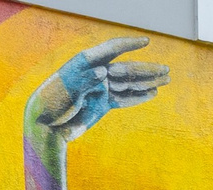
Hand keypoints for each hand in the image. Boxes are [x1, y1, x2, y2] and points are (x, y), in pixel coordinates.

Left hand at [28, 37, 168, 139]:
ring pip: (129, 83)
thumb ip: (85, 78)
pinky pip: (124, 98)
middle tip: (166, 70)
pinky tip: (152, 93)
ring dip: (148, 82)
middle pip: (127, 68)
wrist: (45, 124)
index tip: (145, 41)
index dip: (129, 44)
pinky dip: (138, 96)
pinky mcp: (103, 103)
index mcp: (87, 62)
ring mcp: (101, 88)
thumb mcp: (67, 87)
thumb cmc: (52, 101)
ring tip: (166, 80)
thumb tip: (104, 72)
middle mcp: (97, 73)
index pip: (112, 49)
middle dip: (147, 69)